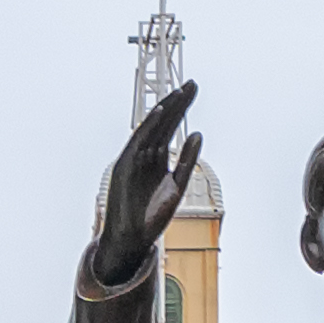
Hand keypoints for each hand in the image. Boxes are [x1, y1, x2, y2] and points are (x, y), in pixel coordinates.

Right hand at [94, 79, 201, 287]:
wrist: (133, 239)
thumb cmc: (152, 216)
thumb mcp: (178, 184)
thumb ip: (187, 160)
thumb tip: (198, 133)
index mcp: (157, 159)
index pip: (171, 126)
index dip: (182, 108)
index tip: (194, 89)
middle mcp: (145, 154)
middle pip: (162, 122)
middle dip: (177, 103)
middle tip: (192, 84)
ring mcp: (134, 159)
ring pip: (151, 129)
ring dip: (165, 110)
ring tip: (180, 93)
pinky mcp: (125, 166)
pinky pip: (137, 142)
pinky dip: (148, 127)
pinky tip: (160, 112)